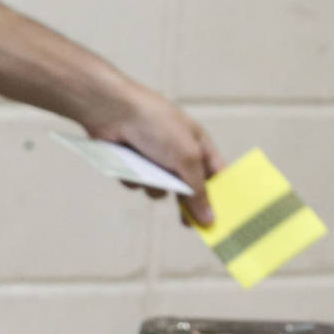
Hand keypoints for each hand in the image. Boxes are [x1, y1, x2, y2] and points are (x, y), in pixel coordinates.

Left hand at [84, 85, 223, 227]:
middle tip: (186, 223)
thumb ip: (199, 191)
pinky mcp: (133, 163)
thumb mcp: (186, 158)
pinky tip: (130, 163)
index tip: (220, 218)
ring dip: (155, 186)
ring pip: (161, 189)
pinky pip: (139, 184)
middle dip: (185, 203)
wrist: (113, 110)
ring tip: (149, 171)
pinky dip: (135, 178)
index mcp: (198, 143)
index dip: (219, 194)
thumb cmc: (156, 125)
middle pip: (188, 187)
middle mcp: (178, 151)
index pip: (216, 173)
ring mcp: (154, 158)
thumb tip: (210, 220)